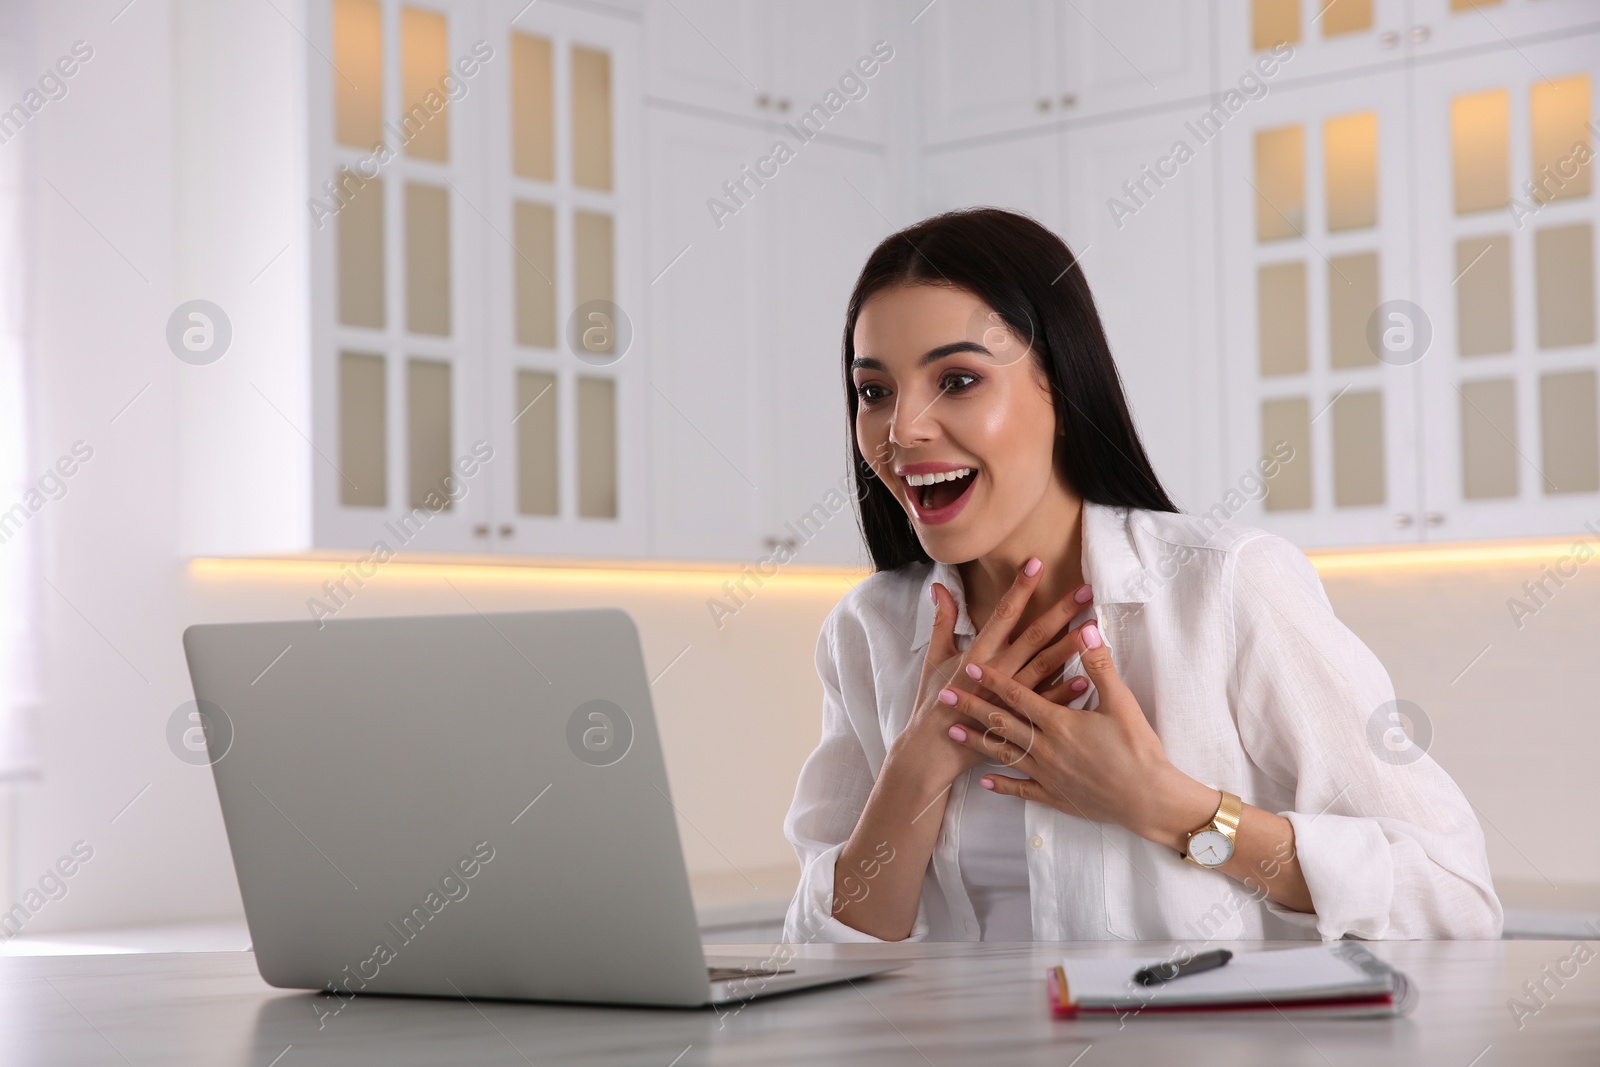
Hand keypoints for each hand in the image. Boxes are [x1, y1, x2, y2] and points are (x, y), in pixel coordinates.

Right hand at [889, 560, 1092, 788]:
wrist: (935, 749)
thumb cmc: (935, 701)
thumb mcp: (935, 658)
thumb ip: (942, 621)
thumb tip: (940, 588)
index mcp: (979, 653)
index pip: (1004, 613)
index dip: (1020, 588)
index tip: (1037, 564)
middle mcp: (998, 671)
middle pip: (1034, 635)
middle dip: (1061, 612)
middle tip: (1086, 591)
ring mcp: (1011, 697)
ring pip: (1046, 667)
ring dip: (1069, 647)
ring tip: (1092, 629)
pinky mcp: (1019, 720)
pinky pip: (1047, 704)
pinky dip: (1065, 692)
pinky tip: (1085, 678)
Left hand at [939, 618, 1207, 841]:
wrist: (1148, 799)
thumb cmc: (1138, 750)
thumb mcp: (1122, 704)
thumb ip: (1100, 666)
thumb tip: (1086, 628)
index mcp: (1059, 722)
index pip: (1018, 695)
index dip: (993, 679)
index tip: (970, 667)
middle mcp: (1046, 748)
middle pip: (1001, 723)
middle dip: (971, 707)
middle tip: (943, 696)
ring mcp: (1047, 774)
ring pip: (1004, 755)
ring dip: (976, 742)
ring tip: (952, 732)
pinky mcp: (1055, 796)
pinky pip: (1021, 790)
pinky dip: (1001, 785)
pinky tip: (984, 781)